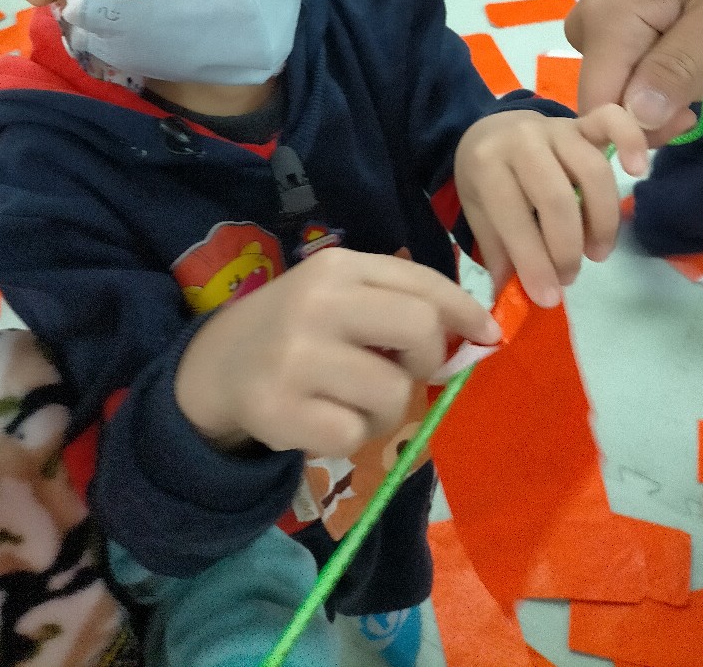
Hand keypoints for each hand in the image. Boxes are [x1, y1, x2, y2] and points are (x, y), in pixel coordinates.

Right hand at [175, 248, 500, 457]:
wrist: (215, 367)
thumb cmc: (297, 329)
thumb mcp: (339, 296)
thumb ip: (398, 303)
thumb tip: (480, 333)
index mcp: (337, 267)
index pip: (421, 281)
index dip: (464, 310)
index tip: (487, 333)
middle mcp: (316, 303)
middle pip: (419, 328)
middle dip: (425, 358)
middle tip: (399, 370)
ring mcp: (295, 358)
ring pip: (392, 393)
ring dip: (385, 409)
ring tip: (352, 400)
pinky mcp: (279, 411)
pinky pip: (353, 435)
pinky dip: (349, 436)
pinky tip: (322, 419)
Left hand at [455, 105, 647, 307]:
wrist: (491, 130)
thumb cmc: (487, 179)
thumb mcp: (478, 212)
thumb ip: (499, 252)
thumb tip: (515, 300)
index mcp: (487, 163)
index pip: (513, 216)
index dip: (533, 262)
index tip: (548, 297)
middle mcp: (522, 140)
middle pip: (556, 198)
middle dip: (566, 249)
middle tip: (569, 277)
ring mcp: (556, 128)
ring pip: (592, 172)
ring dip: (601, 221)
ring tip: (596, 253)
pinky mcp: (584, 123)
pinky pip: (613, 122)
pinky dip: (632, 142)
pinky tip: (638, 171)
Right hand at [566, 0, 702, 140]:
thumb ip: (678, 70)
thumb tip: (636, 121)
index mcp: (607, 25)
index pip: (598, 108)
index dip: (635, 134)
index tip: (687, 122)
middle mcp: (584, 28)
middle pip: (607, 102)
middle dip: (656, 110)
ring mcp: (591, 24)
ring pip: (619, 88)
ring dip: (663, 89)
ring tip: (699, 50)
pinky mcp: (604, 23)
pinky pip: (624, 69)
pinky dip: (658, 71)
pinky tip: (685, 43)